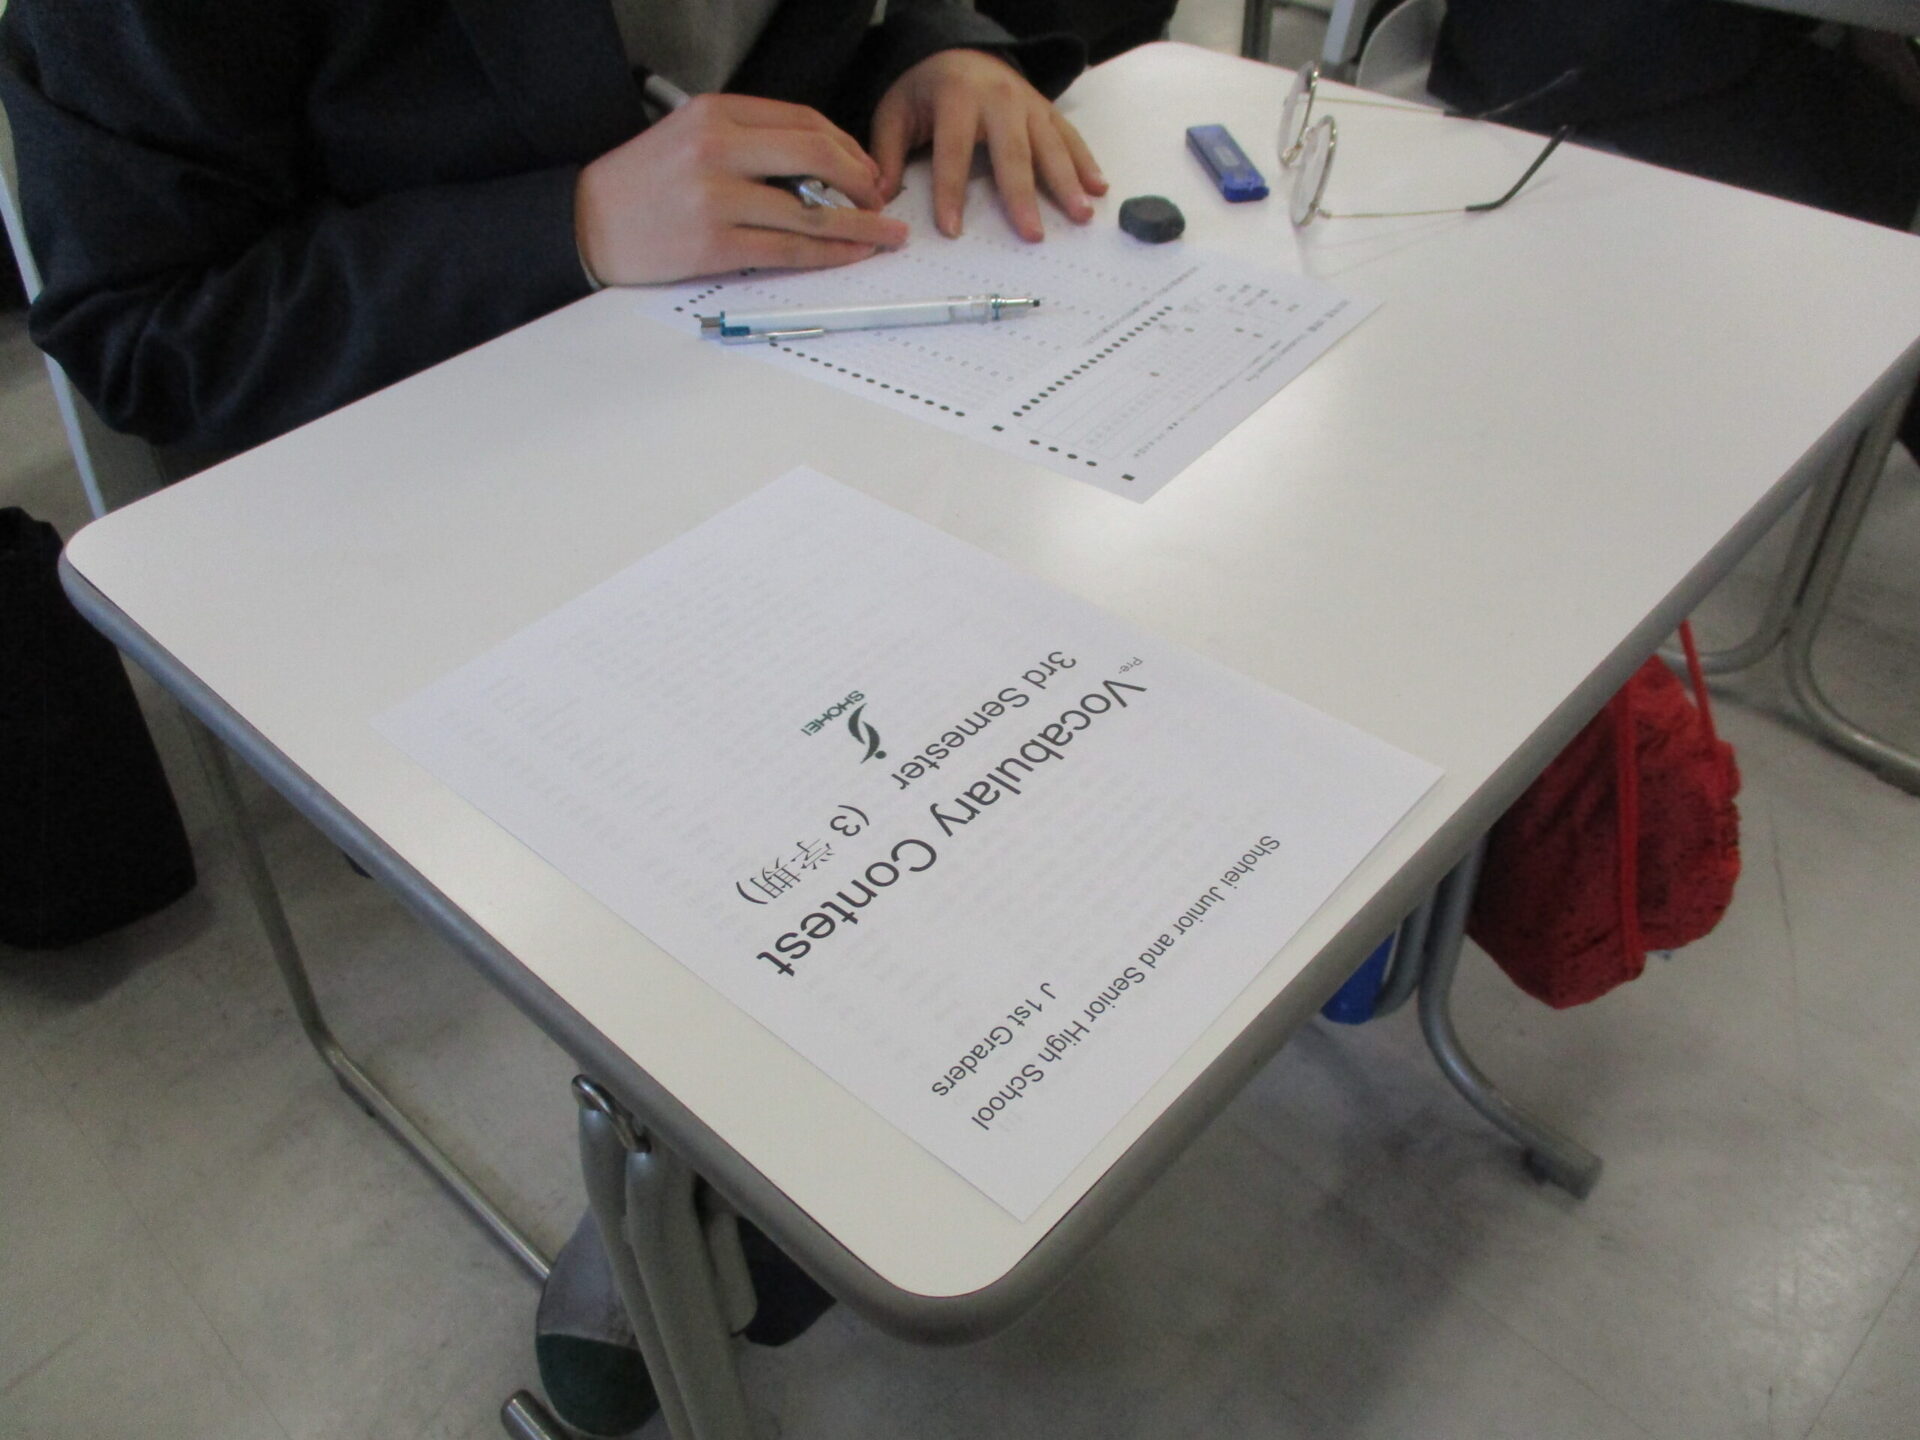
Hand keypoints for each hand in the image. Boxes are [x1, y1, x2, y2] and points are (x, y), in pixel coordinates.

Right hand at [575, 94, 910, 285]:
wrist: (587, 223)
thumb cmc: (643, 184)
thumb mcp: (690, 136)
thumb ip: (749, 141)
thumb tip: (821, 167)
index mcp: (715, 112)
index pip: (804, 121)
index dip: (848, 147)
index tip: (866, 170)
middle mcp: (717, 148)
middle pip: (817, 155)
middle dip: (862, 181)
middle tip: (881, 201)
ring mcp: (716, 197)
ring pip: (811, 211)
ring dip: (859, 226)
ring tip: (885, 235)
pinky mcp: (714, 244)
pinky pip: (789, 250)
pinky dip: (829, 255)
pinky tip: (850, 255)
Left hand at [870, 49, 1106, 241]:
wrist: (959, 49)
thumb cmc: (925, 90)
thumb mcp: (895, 113)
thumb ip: (888, 154)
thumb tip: (878, 198)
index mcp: (956, 98)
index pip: (952, 152)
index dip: (950, 192)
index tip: (952, 230)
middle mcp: (998, 99)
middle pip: (1012, 154)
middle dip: (1022, 196)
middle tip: (1033, 234)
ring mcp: (1027, 103)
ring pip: (1050, 146)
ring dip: (1068, 182)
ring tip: (1081, 215)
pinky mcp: (1045, 110)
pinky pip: (1069, 136)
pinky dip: (1085, 162)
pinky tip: (1098, 187)